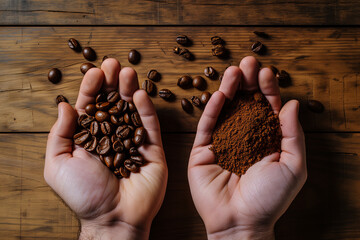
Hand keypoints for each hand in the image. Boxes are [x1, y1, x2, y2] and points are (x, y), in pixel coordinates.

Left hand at [45, 59, 167, 239]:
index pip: (91, 106)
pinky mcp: (152, 149)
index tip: (94, 71)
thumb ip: (60, 134)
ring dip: (129, 89)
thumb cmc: (83, 194)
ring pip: (132, 110)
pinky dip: (145, 109)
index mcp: (90, 138)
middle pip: (113, 103)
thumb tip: (65, 106)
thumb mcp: (58, 164)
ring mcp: (133, 141)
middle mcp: (112, 136)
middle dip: (112, 82)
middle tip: (113, 63)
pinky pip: (150, 126)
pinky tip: (139, 94)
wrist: (113, 218)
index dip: (92, 88)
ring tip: (127, 72)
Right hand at [188, 56, 306, 239]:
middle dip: (247, 82)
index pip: (266, 109)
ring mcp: (221, 143)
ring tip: (234, 70)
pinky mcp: (202, 150)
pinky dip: (213, 108)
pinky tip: (220, 93)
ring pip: (225, 110)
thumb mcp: (293, 165)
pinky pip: (207, 125)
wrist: (241, 222)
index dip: (267, 90)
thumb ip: (292, 134)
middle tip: (248, 62)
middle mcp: (243, 138)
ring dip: (230, 88)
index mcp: (265, 141)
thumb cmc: (270, 198)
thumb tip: (291, 103)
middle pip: (244, 104)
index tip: (267, 72)